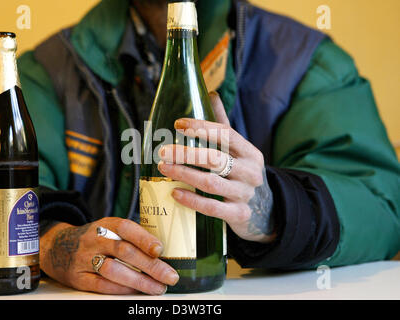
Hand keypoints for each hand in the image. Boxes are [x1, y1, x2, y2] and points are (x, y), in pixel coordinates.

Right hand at [39, 218, 179, 294]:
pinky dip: (121, 289)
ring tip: (157, 287)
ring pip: (114, 270)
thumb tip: (162, 251)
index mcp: (105, 225)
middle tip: (169, 276)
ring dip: (139, 281)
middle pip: (124, 252)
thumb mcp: (109, 229)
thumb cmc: (95, 239)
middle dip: (150, 265)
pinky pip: (101, 285)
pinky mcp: (79, 278)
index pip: (125, 228)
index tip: (160, 249)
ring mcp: (85, 259)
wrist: (58, 247)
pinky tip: (136, 291)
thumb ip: (130, 236)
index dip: (144, 238)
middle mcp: (94, 240)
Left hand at [157, 92, 275, 242]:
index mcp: (250, 152)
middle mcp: (250, 172)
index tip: (177, 124)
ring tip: (163, 168)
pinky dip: (191, 200)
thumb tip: (211, 93)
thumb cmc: (243, 173)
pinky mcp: (238, 214)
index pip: (225, 134)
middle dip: (186, 153)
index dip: (201, 128)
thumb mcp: (239, 150)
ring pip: (210, 182)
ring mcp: (245, 194)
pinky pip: (212, 207)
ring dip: (183, 174)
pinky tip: (174, 193)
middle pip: (214, 158)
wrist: (266, 210)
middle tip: (162, 151)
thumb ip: (224, 125)